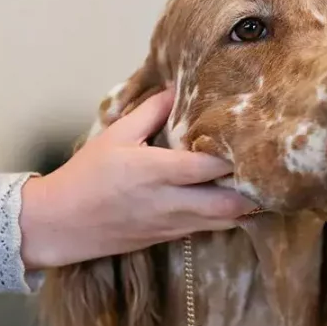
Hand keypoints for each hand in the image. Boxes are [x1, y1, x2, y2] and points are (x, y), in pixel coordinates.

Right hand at [19, 89, 256, 268]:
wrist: (61, 224)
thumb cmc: (86, 176)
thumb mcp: (115, 136)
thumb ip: (150, 111)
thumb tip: (177, 88)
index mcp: (155, 171)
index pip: (208, 166)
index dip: (234, 155)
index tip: (252, 138)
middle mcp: (169, 201)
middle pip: (228, 203)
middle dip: (252, 188)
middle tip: (266, 166)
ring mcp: (172, 224)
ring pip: (225, 221)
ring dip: (245, 204)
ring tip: (259, 182)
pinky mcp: (169, 237)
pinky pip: (208, 228)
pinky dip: (226, 216)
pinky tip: (234, 199)